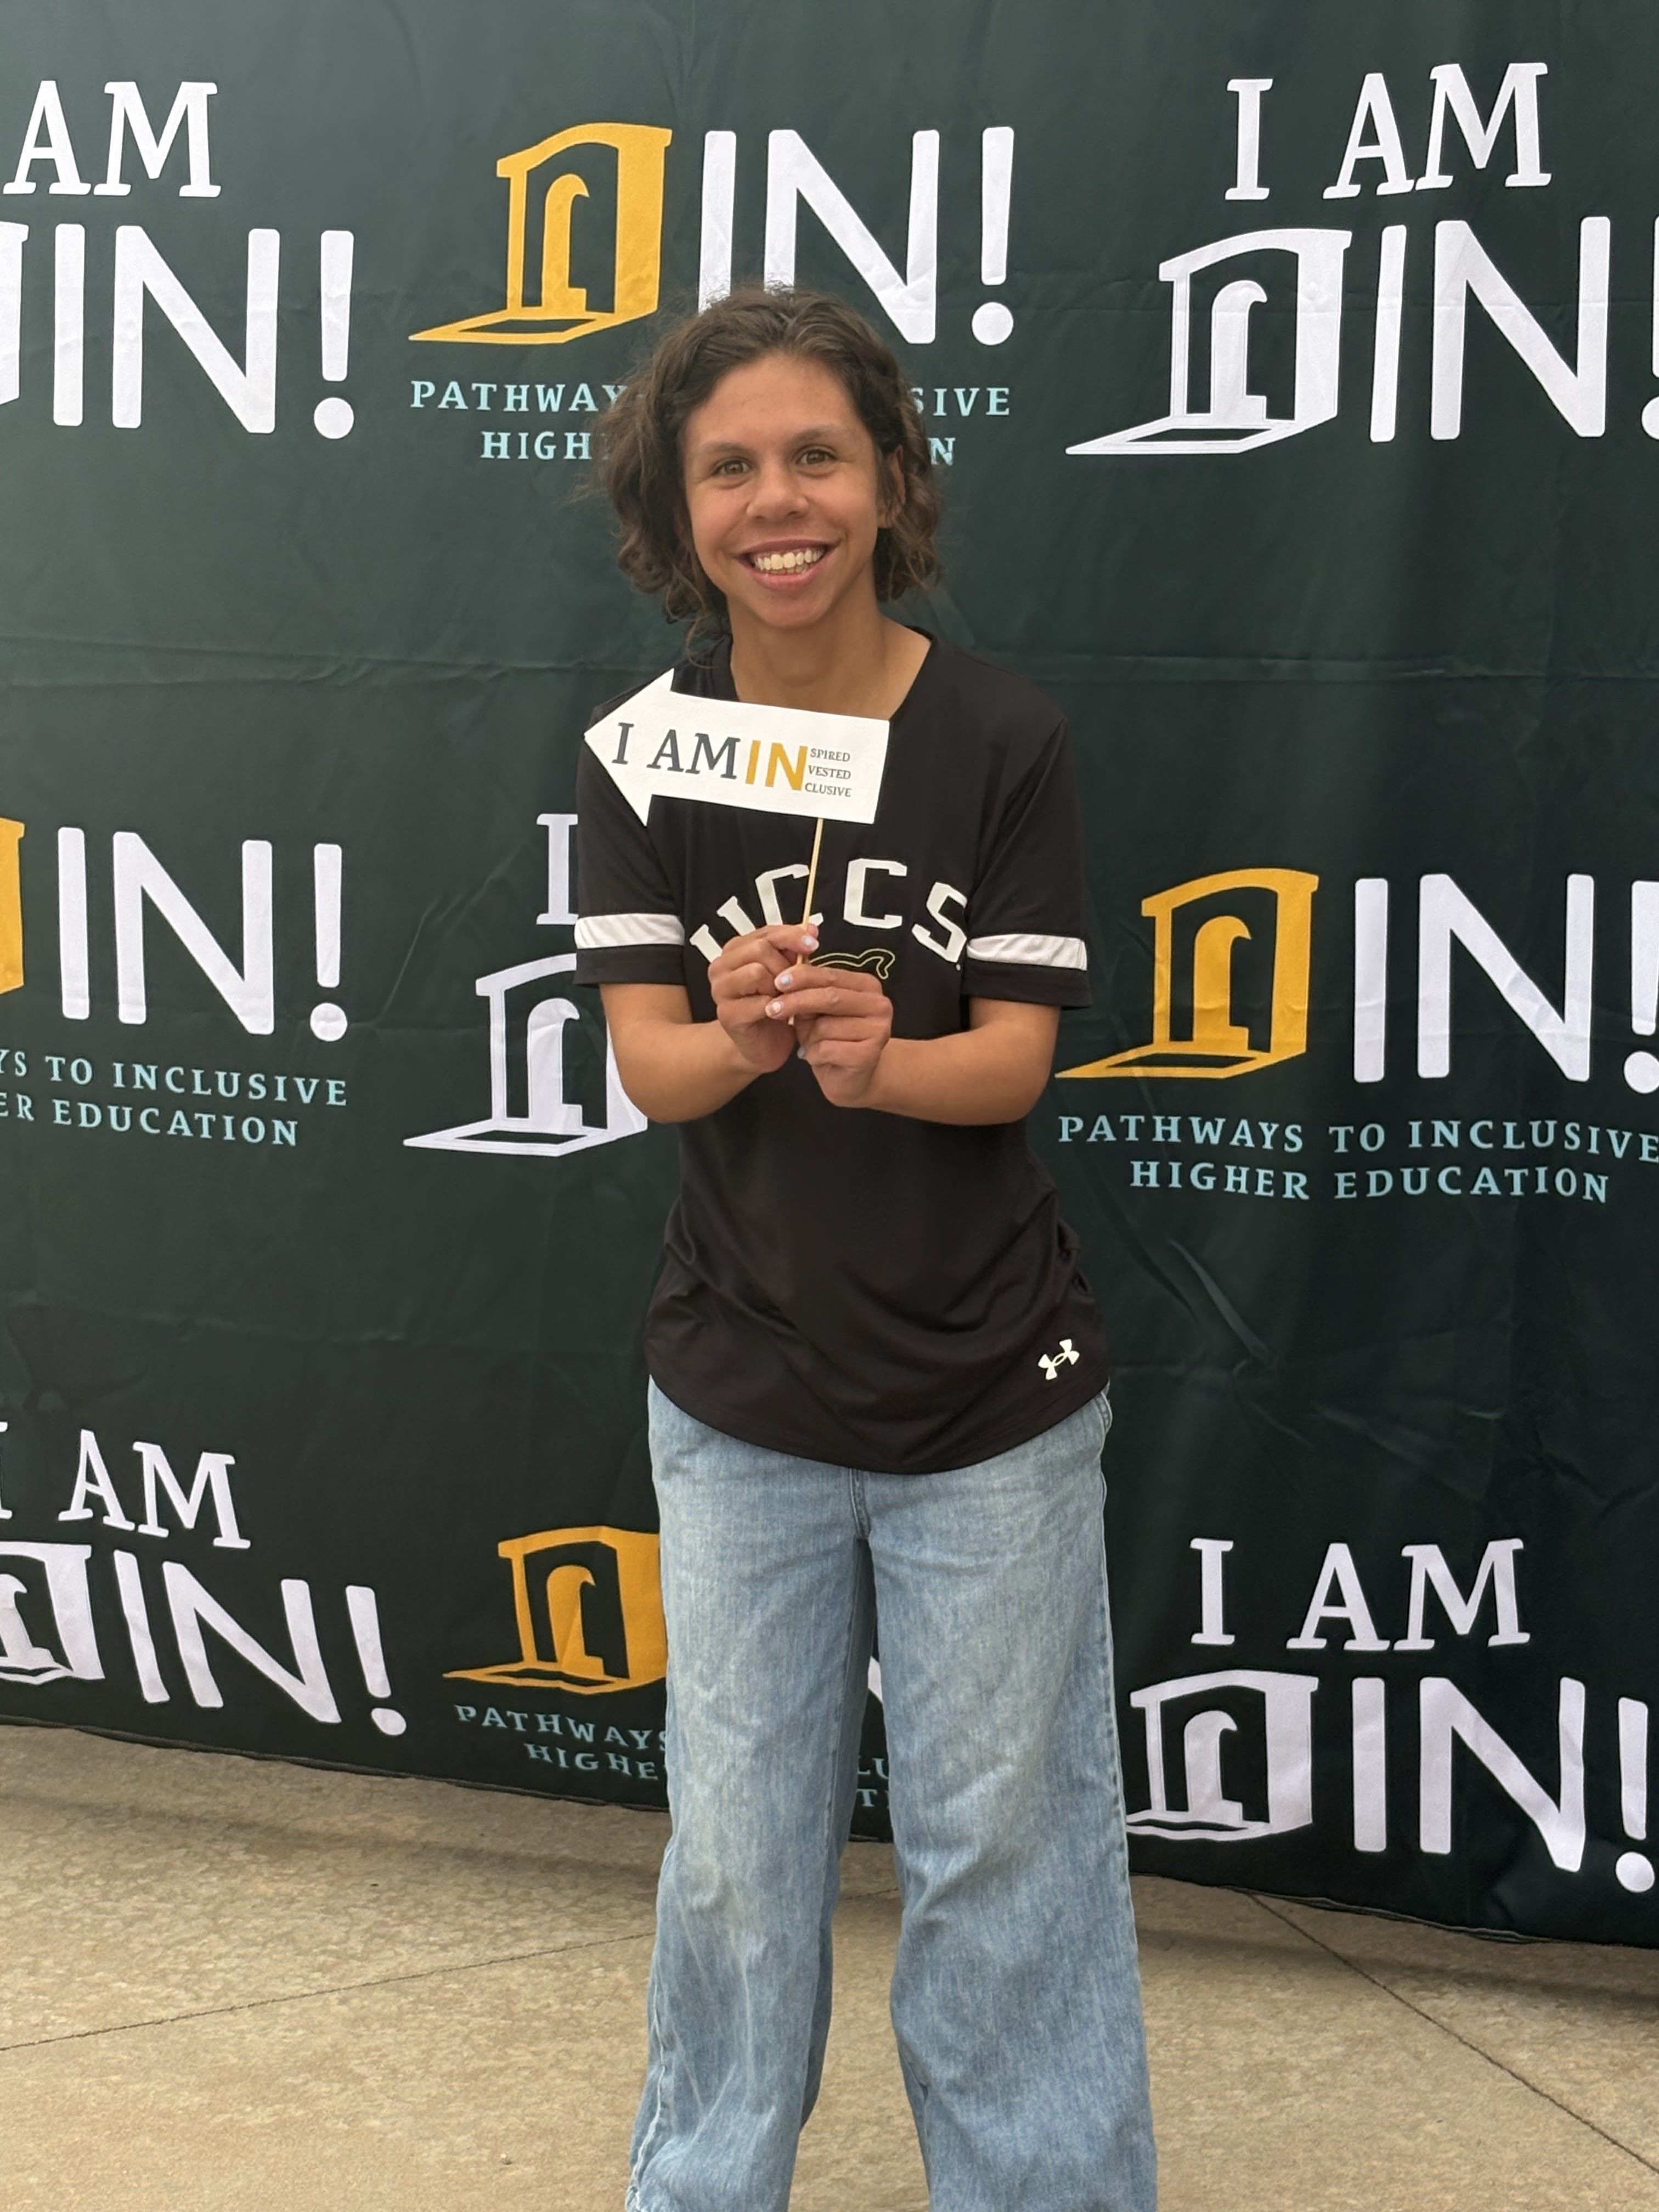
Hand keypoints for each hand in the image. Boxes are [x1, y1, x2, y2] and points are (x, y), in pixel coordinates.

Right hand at [708, 922, 819, 1074]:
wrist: (764, 1045)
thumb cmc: (776, 1005)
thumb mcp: (788, 972)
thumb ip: (795, 950)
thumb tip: (812, 927)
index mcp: (735, 950)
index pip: (765, 932)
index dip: (791, 935)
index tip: (814, 944)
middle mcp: (721, 966)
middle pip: (759, 949)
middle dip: (785, 965)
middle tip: (794, 984)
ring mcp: (720, 991)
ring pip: (756, 971)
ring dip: (779, 987)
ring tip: (783, 999)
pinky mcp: (726, 1015)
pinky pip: (758, 1002)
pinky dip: (776, 1008)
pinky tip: (780, 1015)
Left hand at [766, 964, 893, 1107]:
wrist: (850, 1080)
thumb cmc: (831, 1040)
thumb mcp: (815, 1013)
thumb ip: (805, 995)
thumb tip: (782, 982)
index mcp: (868, 986)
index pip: (831, 975)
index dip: (803, 977)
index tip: (777, 981)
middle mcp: (880, 1005)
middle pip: (830, 997)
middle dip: (797, 1001)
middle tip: (772, 1009)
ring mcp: (878, 1030)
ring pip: (826, 1026)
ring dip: (808, 1037)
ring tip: (811, 1045)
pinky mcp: (869, 1055)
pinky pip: (826, 1049)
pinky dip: (813, 1054)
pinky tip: (818, 1059)